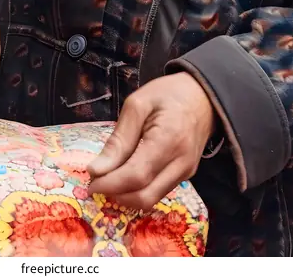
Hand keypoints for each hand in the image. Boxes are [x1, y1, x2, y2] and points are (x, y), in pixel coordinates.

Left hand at [88, 73, 214, 210]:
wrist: (202, 96)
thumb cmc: (167, 94)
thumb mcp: (137, 105)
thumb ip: (119, 139)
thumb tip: (97, 169)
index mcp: (168, 140)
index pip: (137, 175)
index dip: (110, 184)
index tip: (90, 181)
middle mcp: (181, 163)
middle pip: (144, 196)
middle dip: (116, 194)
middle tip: (95, 182)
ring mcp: (186, 172)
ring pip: (151, 199)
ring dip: (125, 196)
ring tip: (107, 179)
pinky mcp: (185, 176)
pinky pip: (158, 192)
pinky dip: (138, 191)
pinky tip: (124, 177)